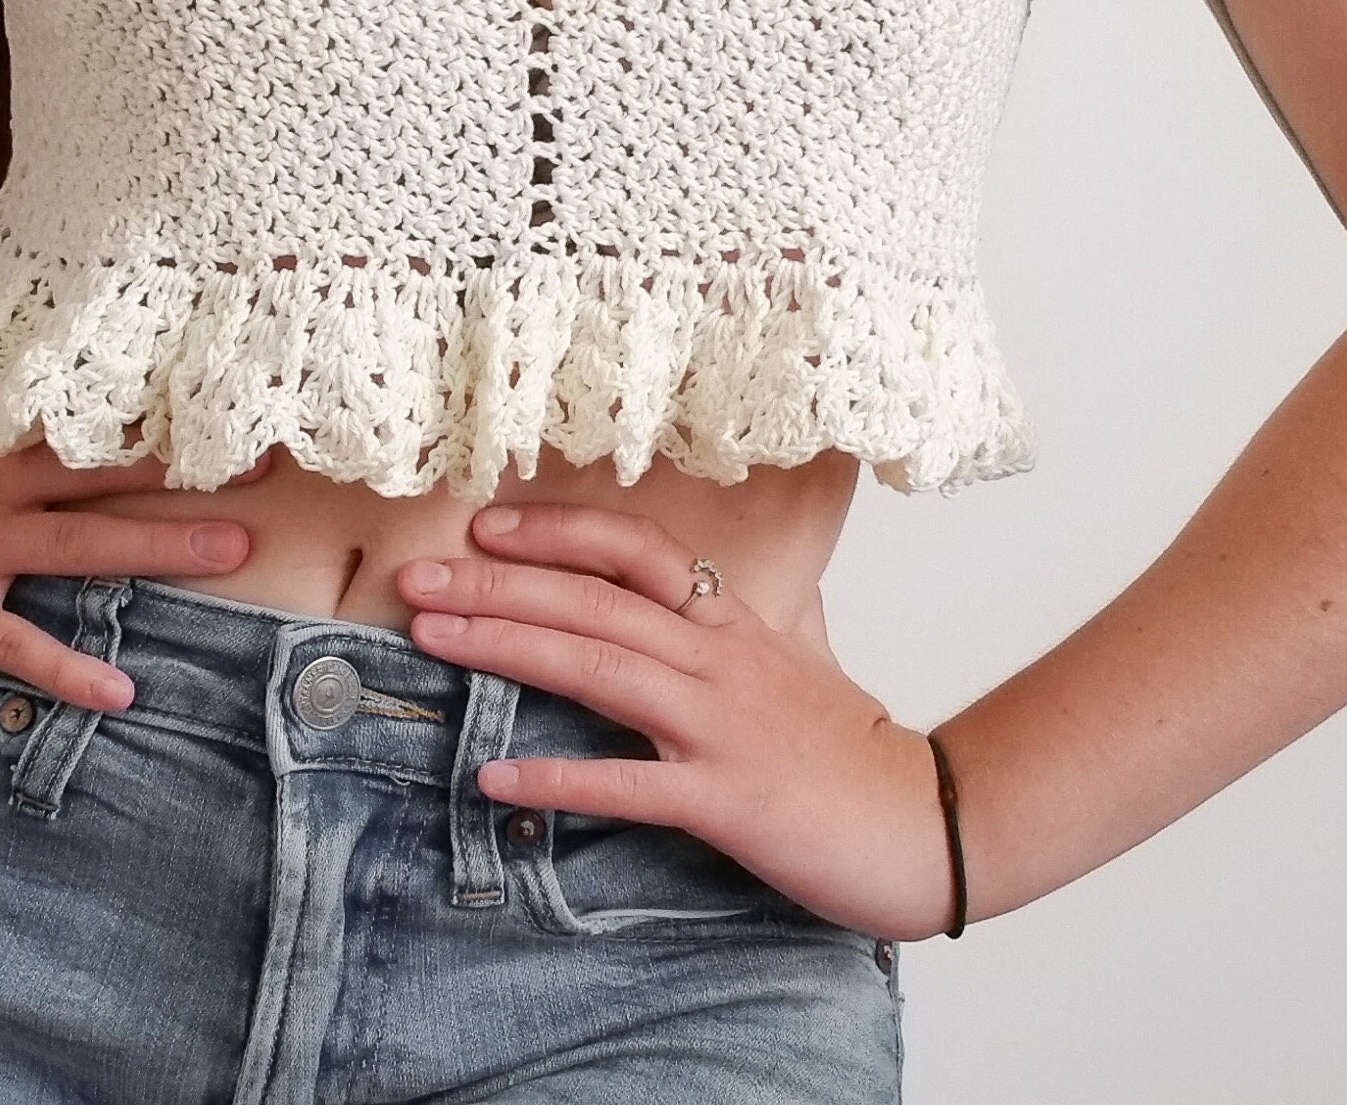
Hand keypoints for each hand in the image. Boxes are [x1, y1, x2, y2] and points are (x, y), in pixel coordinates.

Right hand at [0, 413, 272, 710]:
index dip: (168, 409)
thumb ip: (1, 434)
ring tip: (236, 551)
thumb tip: (70, 416)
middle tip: (270, 460)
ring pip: (85, 544)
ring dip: (164, 547)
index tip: (237, 395)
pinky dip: (69, 670)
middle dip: (193, 466)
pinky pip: (18, 645)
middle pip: (111, 469)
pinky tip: (120, 692)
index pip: (94, 416)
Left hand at [395, 502, 957, 942]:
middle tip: (416, 580)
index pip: (634, 551)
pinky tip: (495, 779)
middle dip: (496, 585)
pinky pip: (629, 784)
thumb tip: (692, 594)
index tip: (484, 526)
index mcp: (729, 623)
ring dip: (506, 648)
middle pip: (593, 603)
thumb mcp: (794, 660)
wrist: (930, 820)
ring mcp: (720, 725)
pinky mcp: (727, 799)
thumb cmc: (854, 746)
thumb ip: (737, 625)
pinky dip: (559, 780)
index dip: (556, 532)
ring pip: (599, 667)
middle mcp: (717, 659)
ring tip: (431, 639)